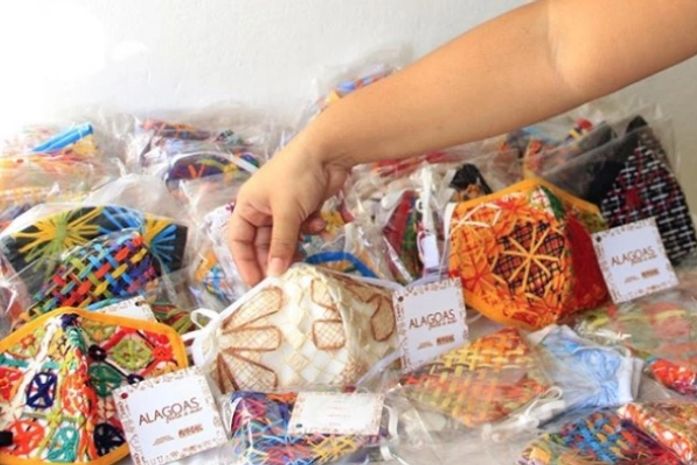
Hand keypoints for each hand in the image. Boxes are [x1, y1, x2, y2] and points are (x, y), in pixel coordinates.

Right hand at [228, 135, 349, 285]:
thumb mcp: (286, 212)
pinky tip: (319, 224)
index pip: (238, 240)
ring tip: (304, 259)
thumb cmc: (298, 176)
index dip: (245, 262)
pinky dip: (308, 230)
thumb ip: (281, 244)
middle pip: (261, 243)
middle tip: (283, 280)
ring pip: (284, 239)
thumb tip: (274, 274)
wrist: (328, 152)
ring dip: (294, 247)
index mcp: (248, 205)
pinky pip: (300, 229)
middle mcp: (262, 208)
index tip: (255, 283)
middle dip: (273, 259)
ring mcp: (283, 209)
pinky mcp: (302, 209)